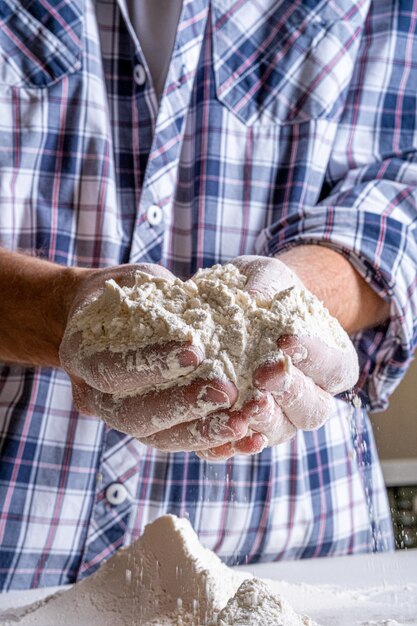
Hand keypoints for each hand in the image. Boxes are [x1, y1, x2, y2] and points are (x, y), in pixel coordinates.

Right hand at [60, 263, 237, 436]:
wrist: (114, 319)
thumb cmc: (131, 291)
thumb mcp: (140, 281)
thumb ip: (163, 299)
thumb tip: (208, 310)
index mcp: (81, 355)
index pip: (111, 368)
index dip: (151, 363)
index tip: (196, 351)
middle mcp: (94, 395)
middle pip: (132, 416)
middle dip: (182, 406)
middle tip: (227, 392)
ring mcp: (120, 418)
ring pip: (156, 438)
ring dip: (202, 434)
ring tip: (243, 423)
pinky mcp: (149, 428)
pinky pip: (178, 443)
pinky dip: (213, 444)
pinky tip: (248, 439)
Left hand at [186, 255, 358, 460]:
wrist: (238, 307)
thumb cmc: (263, 289)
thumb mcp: (266, 276)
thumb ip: (265, 283)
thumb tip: (252, 298)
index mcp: (330, 362)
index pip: (335, 368)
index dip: (316, 358)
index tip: (287, 341)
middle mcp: (311, 396)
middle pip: (314, 409)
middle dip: (291, 394)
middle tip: (264, 375)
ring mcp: (279, 416)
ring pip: (281, 431)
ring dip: (264, 421)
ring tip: (245, 406)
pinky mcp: (245, 427)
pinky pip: (240, 442)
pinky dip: (230, 443)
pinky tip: (218, 432)